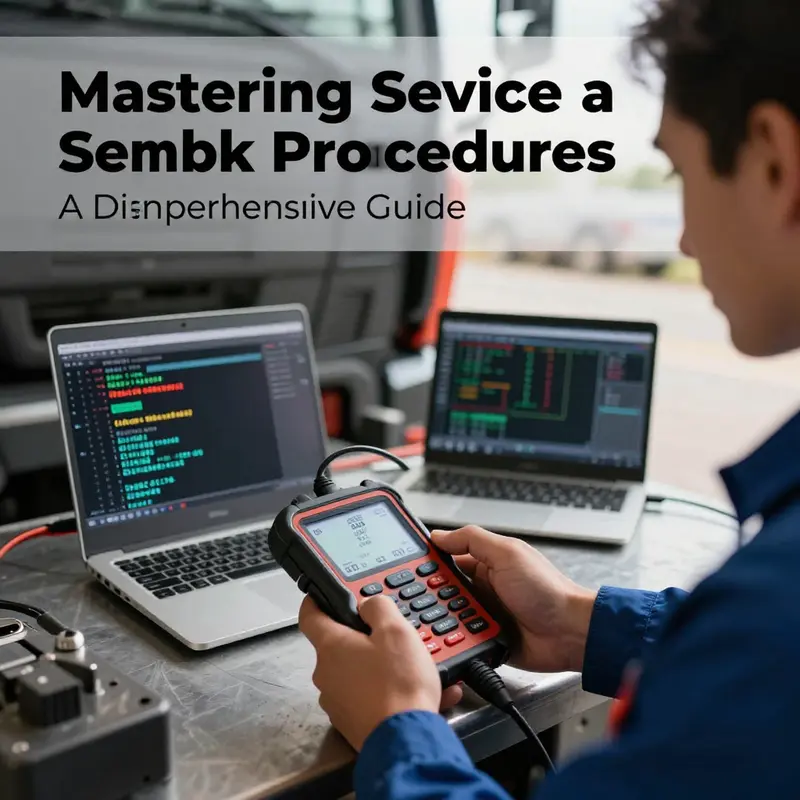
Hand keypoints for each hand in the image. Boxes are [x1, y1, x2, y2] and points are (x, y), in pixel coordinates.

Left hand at [298, 594, 462, 750]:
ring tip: (417, 671)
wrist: (405, 740)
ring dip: (382, 669)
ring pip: (358, 675)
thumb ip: (378, 608)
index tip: (318, 597)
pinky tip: (424, 694)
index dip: (314, 602)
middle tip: (391, 637)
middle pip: (339, 647)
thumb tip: (368, 605)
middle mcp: (327, 675)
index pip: (309, 616)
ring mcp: (337, 702)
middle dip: (363, 640)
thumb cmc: (398, 683)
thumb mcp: (396, 630)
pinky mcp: (352, 723)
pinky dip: (391, 693)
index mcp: (332, 647)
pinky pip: (371, 699)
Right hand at [432, 526, 596, 673]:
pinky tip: (448, 641)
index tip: (407, 569)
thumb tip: (439, 535)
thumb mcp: (508, 554)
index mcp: (485, 564)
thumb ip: (472, 540)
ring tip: (434, 622)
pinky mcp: (485, 641)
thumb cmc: (548, 590)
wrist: (570, 634)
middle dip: (430, 596)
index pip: (445, 560)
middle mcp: (481, 589)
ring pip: (446, 617)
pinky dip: (454, 641)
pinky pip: (460, 640)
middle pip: (441, 591)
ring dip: (442, 620)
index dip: (427, 563)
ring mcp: (482, 616)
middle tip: (419, 600)